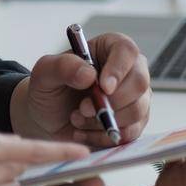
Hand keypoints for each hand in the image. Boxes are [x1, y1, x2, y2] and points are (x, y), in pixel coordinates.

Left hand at [10, 31, 150, 147]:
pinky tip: (83, 132)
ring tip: (77, 119)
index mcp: (110, 48)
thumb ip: (63, 67)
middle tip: (83, 109)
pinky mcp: (134, 122)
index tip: (103, 87)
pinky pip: (130, 133)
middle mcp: (129, 70)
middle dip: (111, 102)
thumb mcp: (45, 72)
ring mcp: (136, 97)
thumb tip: (89, 74)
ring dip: (103, 121)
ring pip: (137, 110)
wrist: (49, 117)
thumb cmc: (50, 88)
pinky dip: (103, 137)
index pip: (127, 51)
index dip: (118, 69)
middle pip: (139, 83)